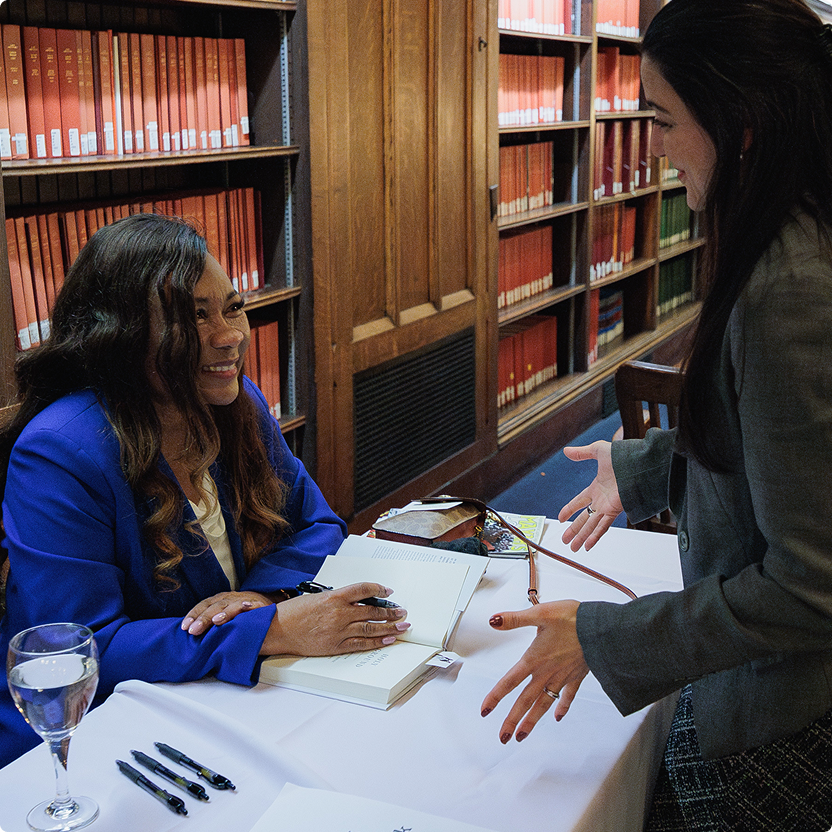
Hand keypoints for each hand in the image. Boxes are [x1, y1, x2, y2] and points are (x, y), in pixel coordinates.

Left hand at [182, 591, 276, 634]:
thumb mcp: (224, 618)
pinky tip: (240, 611)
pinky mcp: (257, 604)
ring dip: (222, 613)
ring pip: (229, 605)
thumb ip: (211, 626)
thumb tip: (191, 640)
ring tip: (214, 622)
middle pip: (213, 606)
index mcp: (219, 601)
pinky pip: (249, 606)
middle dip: (203, 618)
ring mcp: (242, 600)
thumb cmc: (241, 616)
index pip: (203, 605)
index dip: (193, 615)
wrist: (266, 608)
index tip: (184, 628)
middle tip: (193, 630)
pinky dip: (244, 608)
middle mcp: (229, 598)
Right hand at [259, 582, 410, 656]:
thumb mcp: (316, 597)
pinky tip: (388, 640)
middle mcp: (339, 613)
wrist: (277, 630)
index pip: (364, 589)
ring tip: (402, 626)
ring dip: (389, 627)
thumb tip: (355, 602)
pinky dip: (376, 642)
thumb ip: (337, 599)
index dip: (379, 588)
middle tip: (402, 611)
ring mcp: (339, 630)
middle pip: (372, 610)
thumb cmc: (293, 612)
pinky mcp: (335, 646)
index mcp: (334, 597)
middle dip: (390, 611)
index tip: (388, 590)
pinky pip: (361, 644)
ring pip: (371, 628)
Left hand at [480, 601, 587, 742]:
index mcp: (535, 659)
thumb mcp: (540, 613)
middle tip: (503, 737)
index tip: (485, 711)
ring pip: (544, 703)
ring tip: (522, 736)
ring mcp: (563, 676)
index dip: (495, 696)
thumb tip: (493, 620)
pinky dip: (562, 707)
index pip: (509, 681)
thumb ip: (515, 619)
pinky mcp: (577, 675)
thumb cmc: (572, 618)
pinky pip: (568, 696)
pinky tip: (557, 717)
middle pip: (525, 700)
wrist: (601, 627)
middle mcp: (547, 672)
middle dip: (513, 720)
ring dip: (532, 721)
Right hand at [557, 441, 623, 550]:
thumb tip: (566, 451)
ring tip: (572, 548)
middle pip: (584, 518)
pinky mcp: (614, 511)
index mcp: (596, 487)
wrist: (640, 463)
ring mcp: (608, 506)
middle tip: (564, 540)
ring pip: (591, 525)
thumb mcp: (599, 450)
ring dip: (581, 537)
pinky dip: (595, 536)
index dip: (569, 510)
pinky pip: (602, 526)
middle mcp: (601, 500)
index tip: (560, 519)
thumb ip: (582, 453)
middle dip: (574, 530)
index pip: (579, 501)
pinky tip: (587, 545)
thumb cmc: (623, 455)